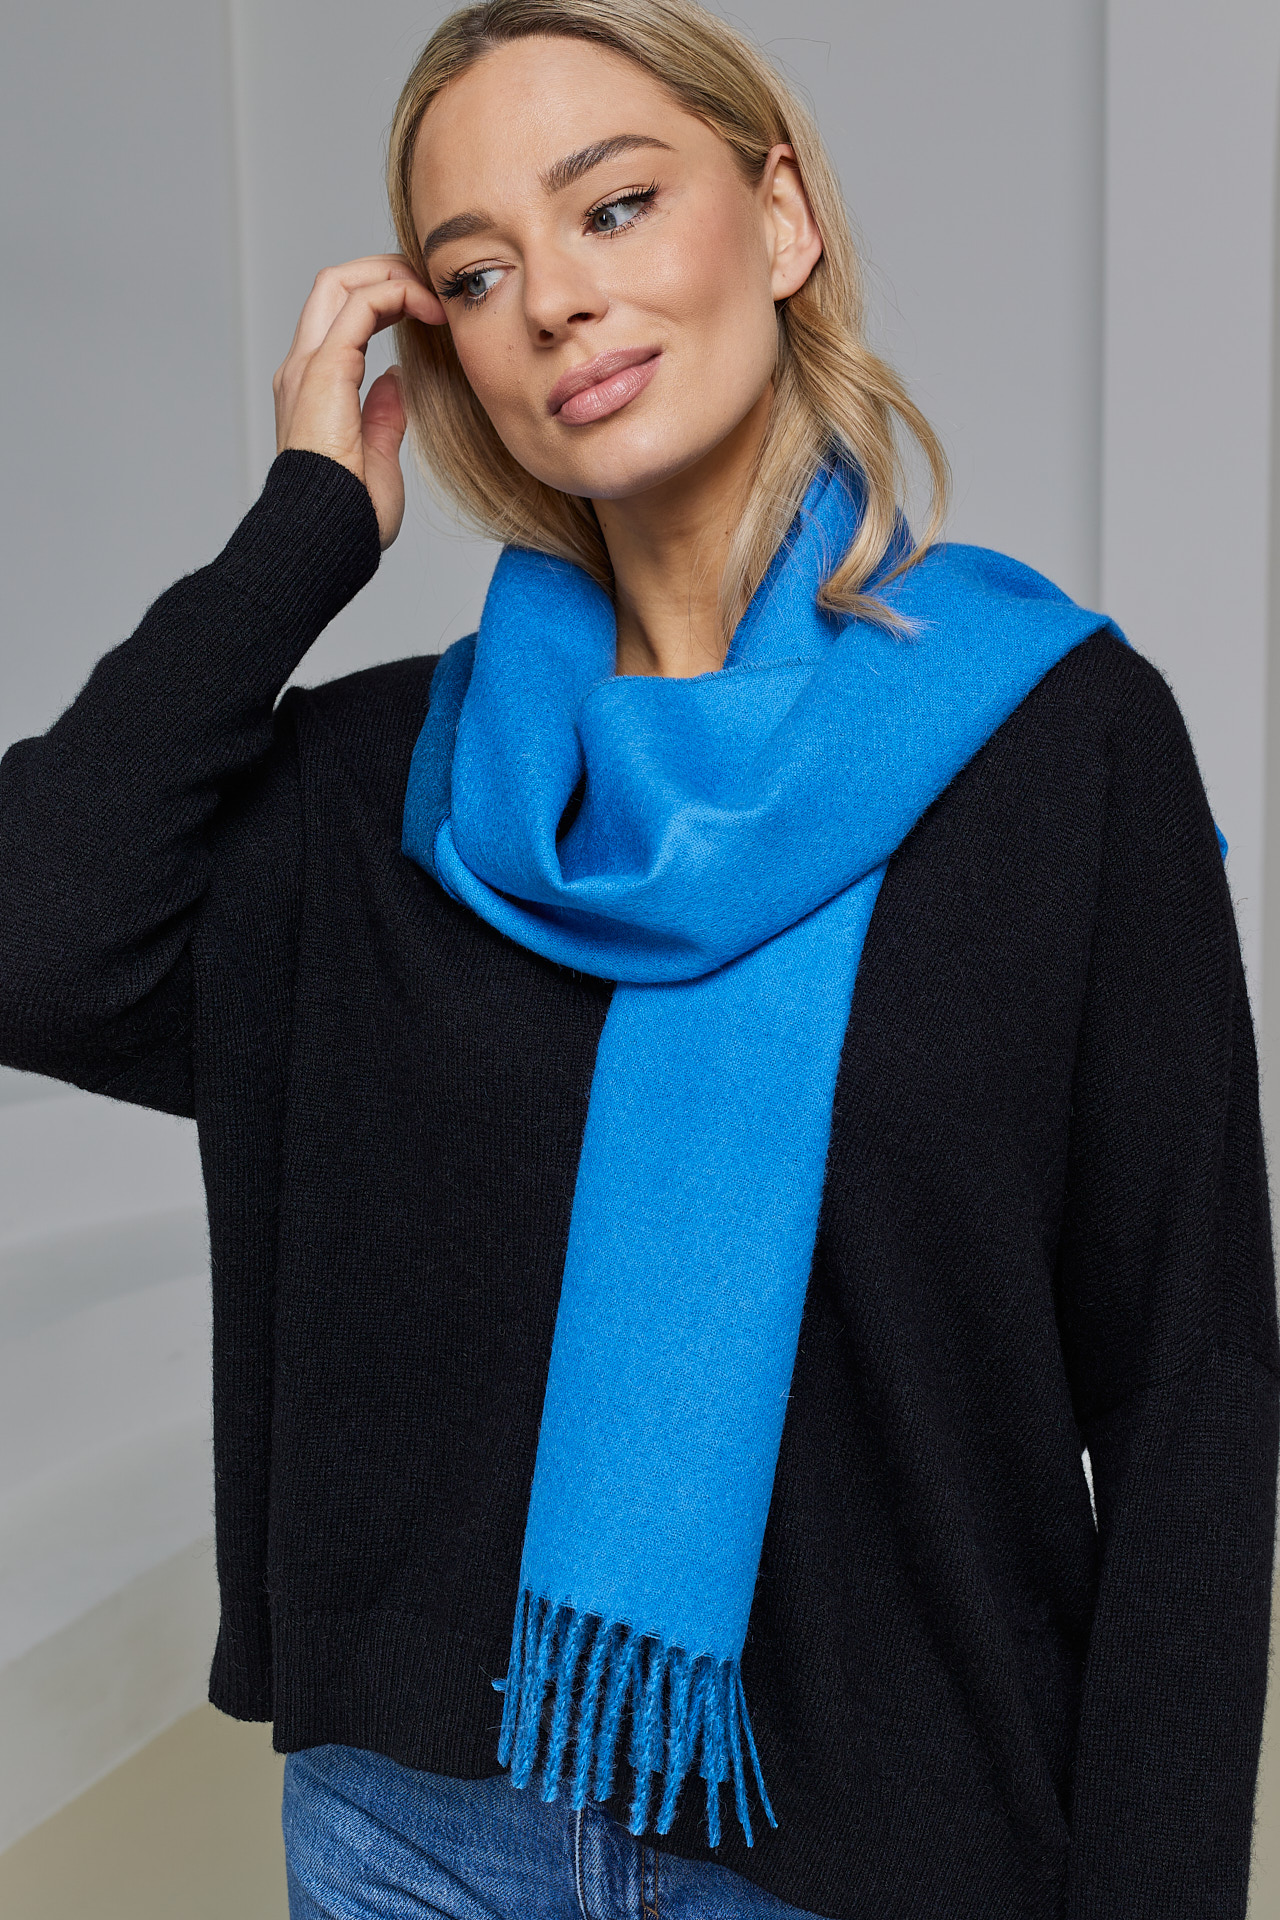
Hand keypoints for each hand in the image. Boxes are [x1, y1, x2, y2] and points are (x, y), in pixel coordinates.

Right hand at [273, 254, 444, 548]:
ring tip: (435, 294)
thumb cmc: (351, 515)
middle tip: (432, 287)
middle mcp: (303, 368)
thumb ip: (382, 416)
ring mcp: (308, 366)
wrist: (329, 537)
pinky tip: (431, 311)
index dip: (385, 299)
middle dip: (385, 271)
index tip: (429, 312)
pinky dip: (398, 294)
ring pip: (342, 282)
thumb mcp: (376, 457)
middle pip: (336, 285)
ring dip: (393, 275)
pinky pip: (360, 306)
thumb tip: (394, 383)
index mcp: (314, 388)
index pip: (340, 316)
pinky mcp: (324, 370)